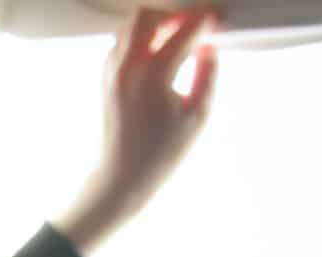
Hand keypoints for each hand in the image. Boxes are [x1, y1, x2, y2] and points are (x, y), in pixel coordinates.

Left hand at [54, 7, 218, 256]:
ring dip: (154, 25)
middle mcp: (126, 68)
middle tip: (192, 26)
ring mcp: (111, 72)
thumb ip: (208, 74)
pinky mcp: (105, 79)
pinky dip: (140, 39)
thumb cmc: (162, 152)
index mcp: (153, 76)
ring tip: (176, 40)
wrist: (122, 175)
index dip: (203, 22)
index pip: (182, 32)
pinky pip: (121, 43)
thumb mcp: (198, 115)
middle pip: (146, 16)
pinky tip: (157, 54)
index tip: (216, 22)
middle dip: (172, 15)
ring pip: (129, 27)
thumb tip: (209, 47)